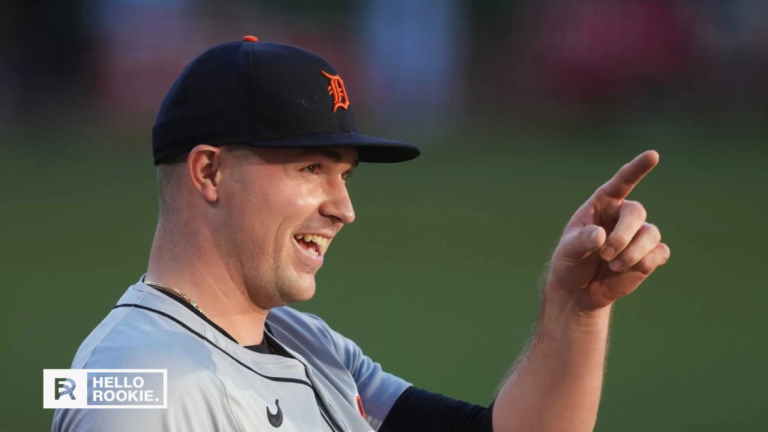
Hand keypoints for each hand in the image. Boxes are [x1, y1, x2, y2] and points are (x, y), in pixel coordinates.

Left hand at [546, 151, 670, 310]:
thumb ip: (581, 241)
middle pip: (637, 212)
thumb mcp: (567, 251)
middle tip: (606, 254)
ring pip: (651, 234)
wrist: (579, 290)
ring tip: (613, 265)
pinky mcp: (650, 255)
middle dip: (623, 235)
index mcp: (602, 204)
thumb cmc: (570, 262)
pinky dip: (645, 262)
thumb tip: (601, 235)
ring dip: (633, 253)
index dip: (637, 168)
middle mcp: (623, 215)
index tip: (653, 155)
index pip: (621, 182)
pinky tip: (628, 270)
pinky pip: (660, 253)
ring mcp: (639, 235)